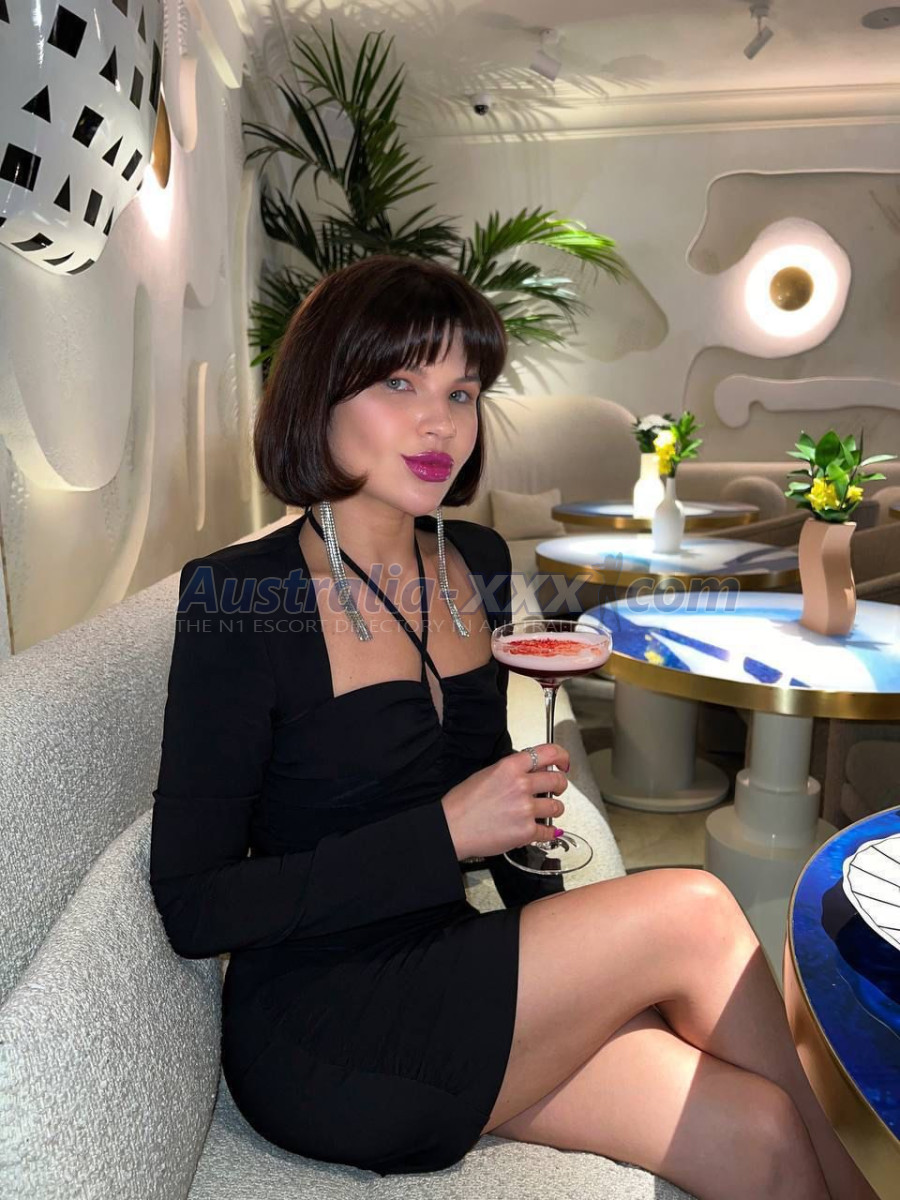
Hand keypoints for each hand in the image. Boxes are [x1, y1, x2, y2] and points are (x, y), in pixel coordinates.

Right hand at [440, 743, 570, 860]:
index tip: (564, 763)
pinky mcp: (526, 831)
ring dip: (553, 809)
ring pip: (557, 806)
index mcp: (511, 767)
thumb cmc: (463, 803)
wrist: (452, 828)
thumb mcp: (488, 773)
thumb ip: (513, 770)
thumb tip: (534, 770)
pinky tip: (540, 829)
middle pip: (558, 780)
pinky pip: (549, 831)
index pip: (549, 753)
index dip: (562, 757)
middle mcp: (521, 785)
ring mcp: (525, 809)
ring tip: (542, 811)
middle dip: (560, 785)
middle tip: (555, 789)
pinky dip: (547, 831)